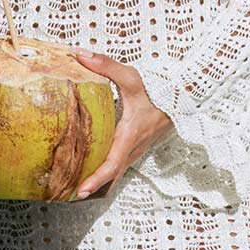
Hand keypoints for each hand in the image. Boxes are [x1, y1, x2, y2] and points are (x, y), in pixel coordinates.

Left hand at [70, 48, 173, 200]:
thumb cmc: (156, 89)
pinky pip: (119, 164)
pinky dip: (106, 172)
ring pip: (115, 171)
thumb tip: (79, 55)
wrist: (181, 96)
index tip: (81, 191)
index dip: (97, 179)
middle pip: (111, 175)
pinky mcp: (136, 147)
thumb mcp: (130, 76)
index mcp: (129, 135)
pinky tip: (93, 169)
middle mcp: (132, 148)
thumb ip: (105, 65)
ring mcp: (135, 150)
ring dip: (98, 180)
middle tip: (68, 195)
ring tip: (74, 186)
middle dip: (91, 186)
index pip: (112, 164)